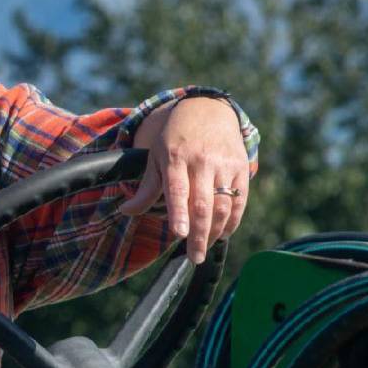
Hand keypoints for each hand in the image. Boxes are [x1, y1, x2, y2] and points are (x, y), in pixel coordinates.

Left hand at [120, 96, 249, 263]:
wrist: (208, 110)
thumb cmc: (175, 138)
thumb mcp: (156, 157)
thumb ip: (146, 188)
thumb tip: (126, 212)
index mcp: (175, 158)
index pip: (177, 191)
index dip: (179, 214)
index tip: (179, 235)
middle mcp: (202, 161)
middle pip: (202, 204)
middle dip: (199, 235)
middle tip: (194, 257)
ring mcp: (224, 165)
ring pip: (223, 205)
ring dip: (216, 231)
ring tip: (205, 247)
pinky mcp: (241, 168)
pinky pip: (239, 200)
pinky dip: (233, 221)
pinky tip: (223, 233)